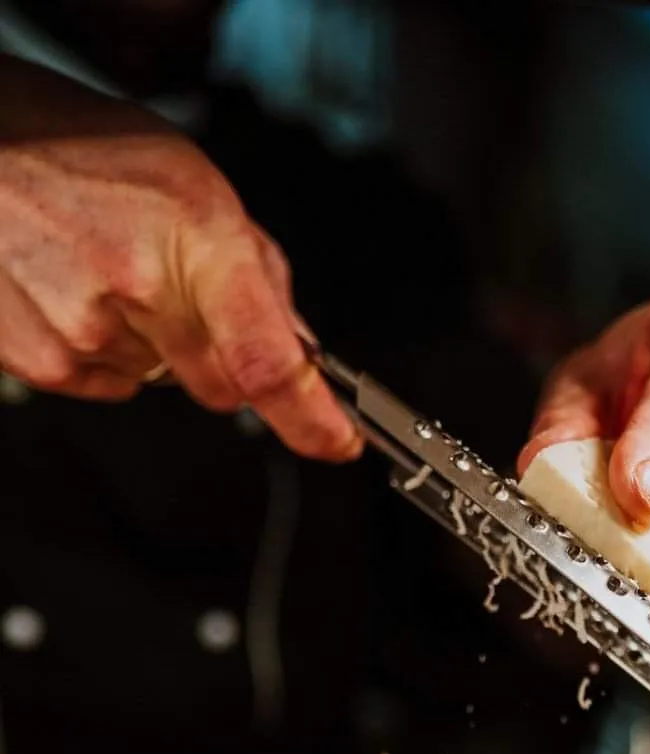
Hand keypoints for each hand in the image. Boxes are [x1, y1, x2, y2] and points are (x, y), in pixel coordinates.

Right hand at [0, 58, 358, 460]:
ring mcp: (86, 332)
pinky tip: (75, 290)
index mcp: (195, 236)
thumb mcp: (192, 182)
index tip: (337, 440)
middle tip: (179, 290)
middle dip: (220, 355)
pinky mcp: (45, 363)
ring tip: (109, 269)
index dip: (311, 417)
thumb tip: (298, 343)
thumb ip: (256, 269)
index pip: (269, 360)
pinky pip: (110, 384)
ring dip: (153, 343)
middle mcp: (141, 288)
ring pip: (163, 383)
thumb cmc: (78, 149)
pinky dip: (104, 350)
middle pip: (223, 385)